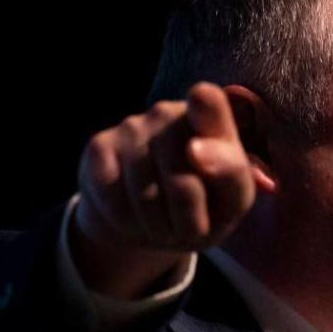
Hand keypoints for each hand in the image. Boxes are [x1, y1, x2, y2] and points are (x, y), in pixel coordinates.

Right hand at [69, 82, 255, 298]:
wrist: (153, 223)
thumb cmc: (206, 206)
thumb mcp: (233, 199)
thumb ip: (231, 172)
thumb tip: (194, 148)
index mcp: (213, 120)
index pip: (210, 103)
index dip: (205, 113)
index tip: (197, 142)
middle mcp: (170, 113)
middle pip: (182, 185)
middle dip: (188, 223)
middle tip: (189, 226)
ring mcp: (132, 126)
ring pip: (145, 197)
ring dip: (159, 229)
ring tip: (165, 224)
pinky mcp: (99, 146)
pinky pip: (113, 200)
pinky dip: (128, 224)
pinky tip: (134, 217)